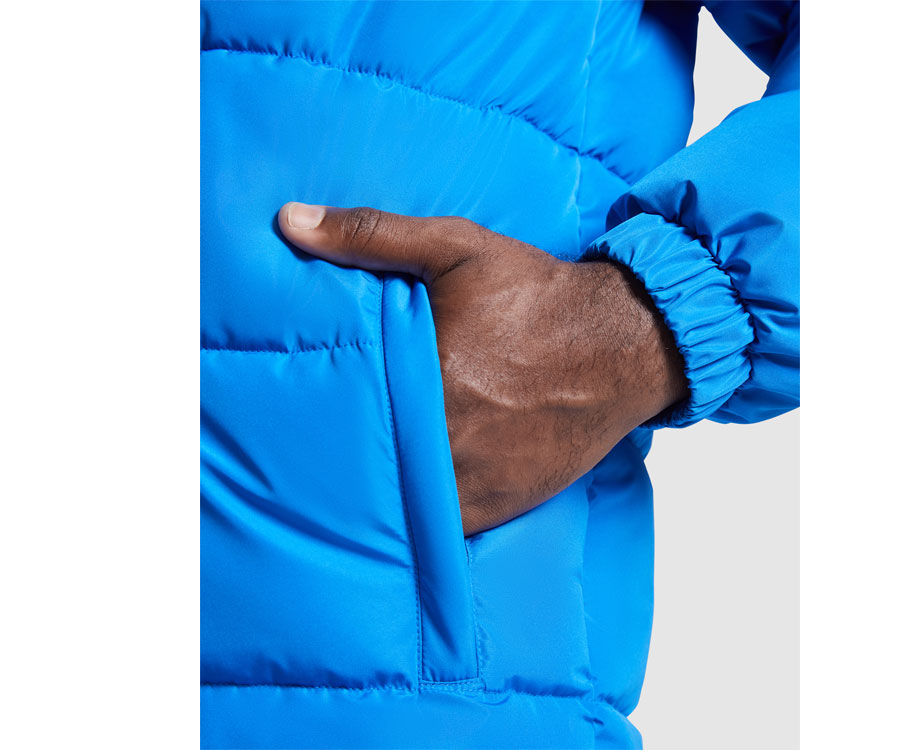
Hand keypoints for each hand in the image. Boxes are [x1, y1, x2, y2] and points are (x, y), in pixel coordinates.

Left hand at [279, 203, 687, 534]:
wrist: (621, 344)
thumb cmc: (537, 295)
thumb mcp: (456, 248)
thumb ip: (371, 235)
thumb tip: (289, 221)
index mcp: (431, 372)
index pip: (343, 407)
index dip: (310, 413)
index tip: (285, 413)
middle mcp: (452, 433)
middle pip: (369, 460)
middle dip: (341, 453)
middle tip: (305, 450)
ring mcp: (476, 476)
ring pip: (400, 502)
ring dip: (378, 490)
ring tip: (349, 477)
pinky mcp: (500, 503)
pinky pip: (441, 526)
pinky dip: (420, 514)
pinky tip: (404, 495)